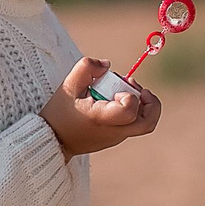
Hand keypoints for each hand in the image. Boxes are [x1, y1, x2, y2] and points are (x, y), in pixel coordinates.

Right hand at [40, 58, 161, 157]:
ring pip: (143, 123)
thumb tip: (107, 65)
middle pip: (149, 122)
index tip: (115, 91)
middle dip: (151, 102)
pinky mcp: (115, 139)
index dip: (130, 95)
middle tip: (138, 89)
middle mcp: (114, 132)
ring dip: (140, 105)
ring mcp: (116, 138)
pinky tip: (114, 101)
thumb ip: (87, 67)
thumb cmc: (60, 113)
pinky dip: (131, 111)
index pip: (131, 109)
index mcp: (102, 119)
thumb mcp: (68, 85)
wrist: (53, 141)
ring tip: (123, 92)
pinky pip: (132, 124)